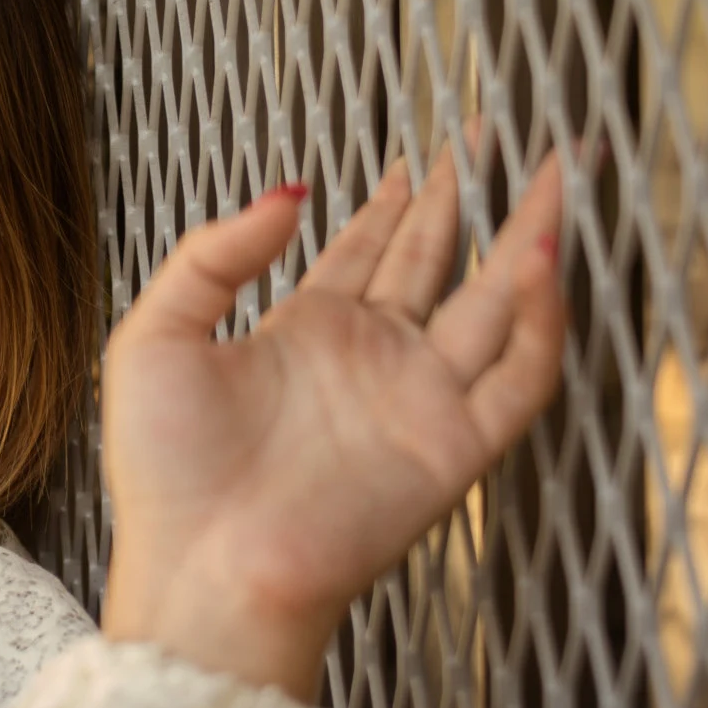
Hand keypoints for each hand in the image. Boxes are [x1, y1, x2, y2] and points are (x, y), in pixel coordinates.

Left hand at [98, 138, 567, 700]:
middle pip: (433, 262)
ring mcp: (414, 399)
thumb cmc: (164, 470)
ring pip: (491, 303)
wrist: (201, 567)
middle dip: (465, 200)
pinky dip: (539, 323)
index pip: (365, 252)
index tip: (420, 155)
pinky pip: (517, 377)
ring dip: (525, 240)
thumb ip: (213, 256)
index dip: (394, 204)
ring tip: (553, 176)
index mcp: (303, 333)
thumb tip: (288, 191)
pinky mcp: (450, 445)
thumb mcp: (155, 335)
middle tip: (492, 140)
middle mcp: (367, 359)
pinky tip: (540, 264)